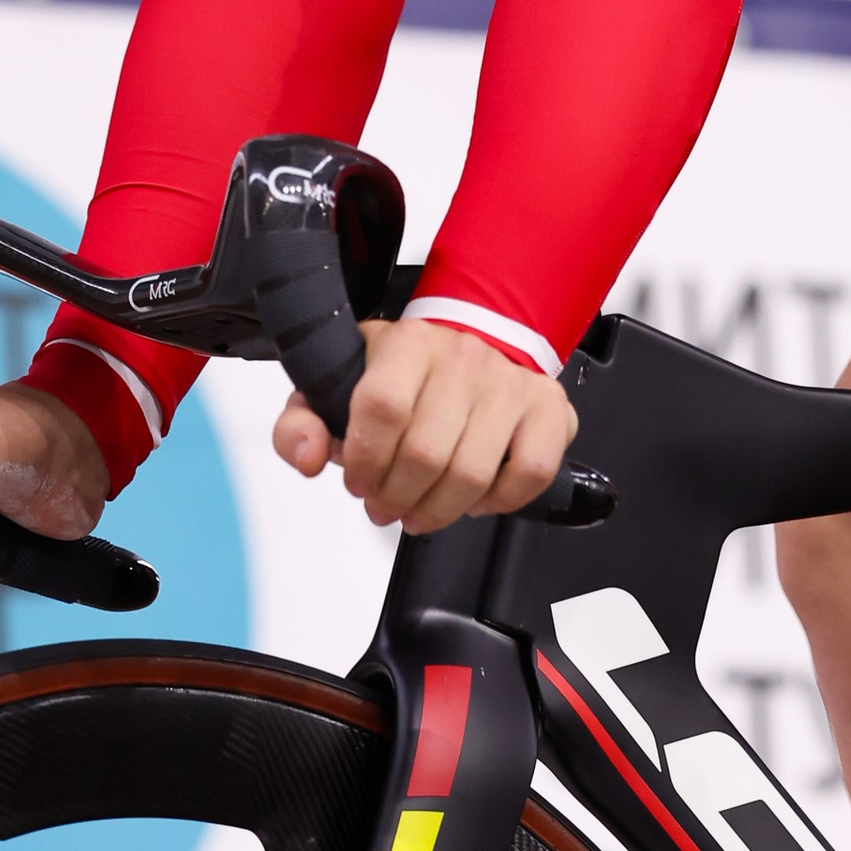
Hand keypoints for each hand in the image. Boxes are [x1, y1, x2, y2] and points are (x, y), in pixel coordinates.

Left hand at [274, 316, 575, 532]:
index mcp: (408, 342)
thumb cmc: (403, 374)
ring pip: (472, 473)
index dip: (365, 461)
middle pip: (425, 453)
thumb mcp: (337, 386)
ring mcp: (510, 383)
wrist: (474, 340)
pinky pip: (530, 473)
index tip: (359, 480)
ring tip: (420, 510)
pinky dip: (500, 501)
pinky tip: (475, 499)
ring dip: (438, 510)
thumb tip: (309, 458)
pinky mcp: (549, 409)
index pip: (382, 408)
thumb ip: (301, 422)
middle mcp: (464, 357)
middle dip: (396, 497)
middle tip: (386, 506)